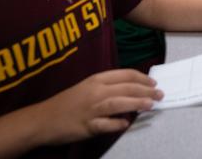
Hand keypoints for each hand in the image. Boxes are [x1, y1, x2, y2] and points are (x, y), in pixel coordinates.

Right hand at [35, 69, 161, 144]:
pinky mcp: (86, 126)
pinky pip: (106, 124)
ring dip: (137, 103)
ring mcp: (91, 109)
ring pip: (119, 103)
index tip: (153, 83)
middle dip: (146, 91)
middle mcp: (95, 92)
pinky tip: (126, 124)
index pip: (125, 74)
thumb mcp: (87, 87)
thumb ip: (107, 87)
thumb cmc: (67, 102)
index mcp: (96, 79)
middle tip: (159, 94)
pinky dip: (117, 124)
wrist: (42, 119)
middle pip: (126, 88)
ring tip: (151, 104)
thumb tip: (132, 90)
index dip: (142, 78)